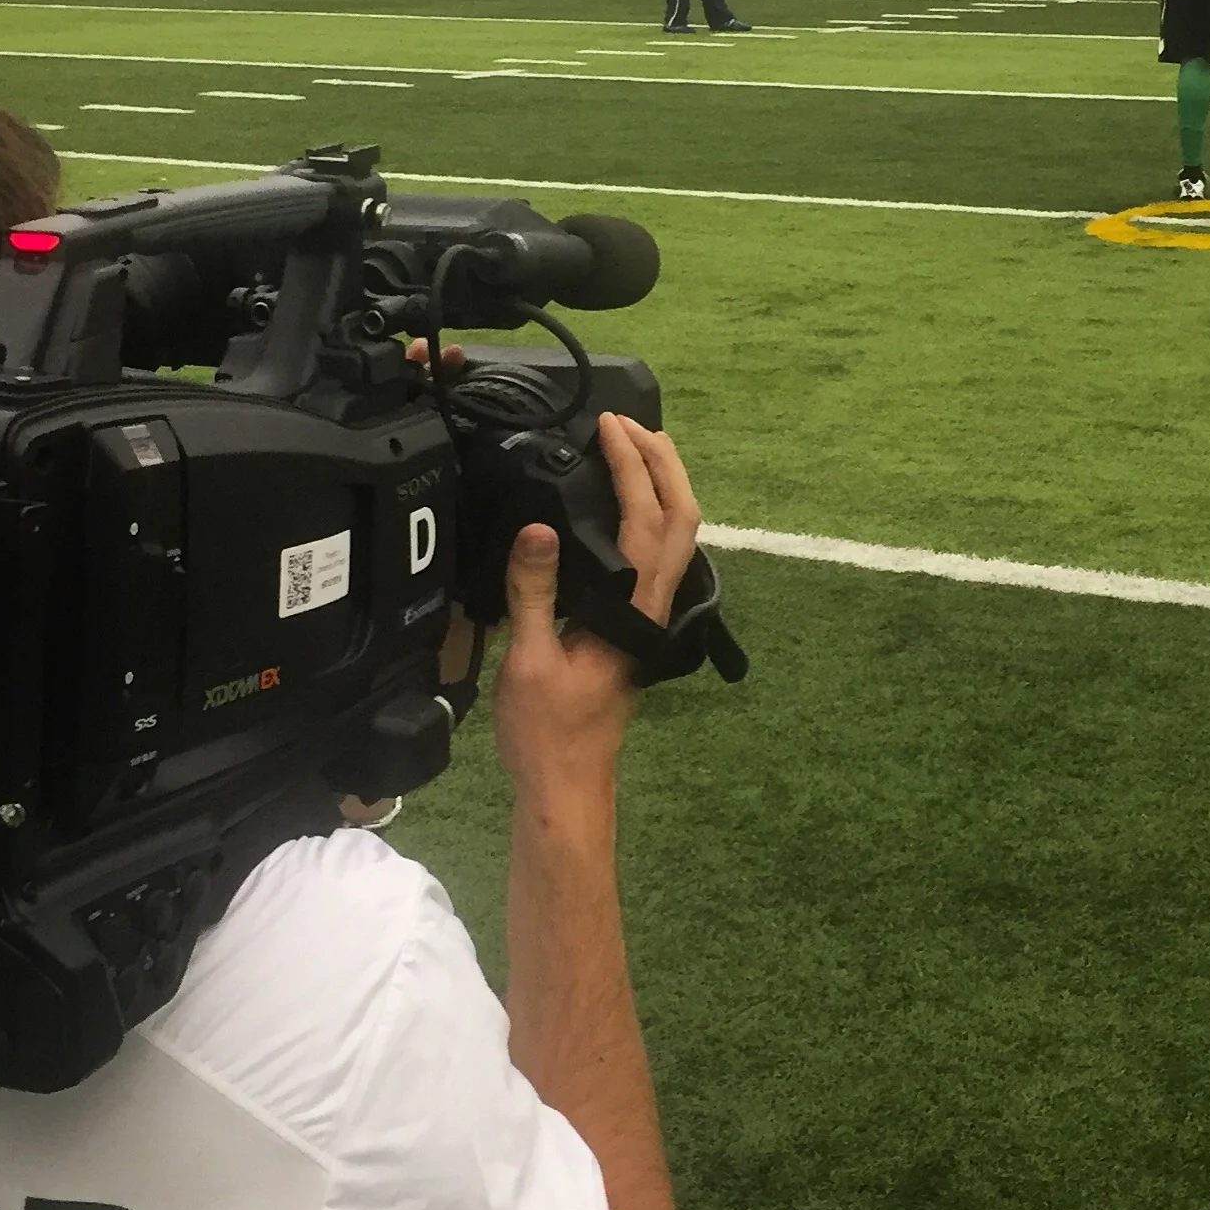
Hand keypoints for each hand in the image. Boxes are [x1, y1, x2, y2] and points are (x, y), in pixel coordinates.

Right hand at [491, 415, 701, 805]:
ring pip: (675, 536)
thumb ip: (533, 592)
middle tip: (627, 423)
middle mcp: (652, 607)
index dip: (631, 466)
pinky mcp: (632, 626)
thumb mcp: (528, 661)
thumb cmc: (548, 734)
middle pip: (681, 517)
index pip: (646, 519)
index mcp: (634, 610)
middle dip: (662, 462)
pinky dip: (644, 514)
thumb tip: (537, 528)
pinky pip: (654, 555)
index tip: (607, 427)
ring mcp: (647, 617)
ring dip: (660, 484)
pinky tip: (616, 507)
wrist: (567, 787)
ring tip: (629, 447)